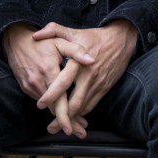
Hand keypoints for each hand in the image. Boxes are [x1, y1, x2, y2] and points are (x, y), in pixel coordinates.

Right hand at [2, 22, 94, 136]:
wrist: (16, 40)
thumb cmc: (42, 41)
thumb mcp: (61, 41)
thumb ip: (77, 51)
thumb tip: (92, 60)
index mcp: (48, 72)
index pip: (59, 99)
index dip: (67, 115)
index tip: (74, 128)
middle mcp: (37, 82)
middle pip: (54, 108)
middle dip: (66, 122)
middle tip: (80, 133)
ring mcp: (30, 86)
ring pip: (48, 107)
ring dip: (60, 116)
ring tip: (75, 126)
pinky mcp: (27, 87)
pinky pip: (42, 101)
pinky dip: (52, 108)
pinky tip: (62, 113)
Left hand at [33, 20, 138, 136]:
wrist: (121, 40)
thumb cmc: (94, 36)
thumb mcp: (73, 31)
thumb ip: (53, 30)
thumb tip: (35, 36)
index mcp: (78, 62)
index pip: (63, 83)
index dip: (52, 96)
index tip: (40, 104)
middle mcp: (89, 76)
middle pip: (74, 103)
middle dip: (62, 117)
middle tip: (51, 127)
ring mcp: (98, 83)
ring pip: (83, 107)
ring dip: (72, 119)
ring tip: (60, 127)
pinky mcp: (105, 88)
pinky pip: (92, 105)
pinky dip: (82, 113)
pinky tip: (74, 117)